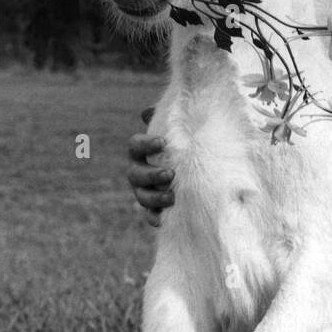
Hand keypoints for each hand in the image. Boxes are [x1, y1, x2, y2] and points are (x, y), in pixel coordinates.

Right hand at [128, 106, 173, 226]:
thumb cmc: (183, 144)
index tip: (162, 143)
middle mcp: (138, 172)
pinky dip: (156, 218)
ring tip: (172, 196)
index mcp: (141, 151)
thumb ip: (170, 118)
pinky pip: (150, 216)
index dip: (145, 144)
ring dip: (154, 197)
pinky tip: (164, 220)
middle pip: (135, 174)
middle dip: (151, 174)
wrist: (196, 168)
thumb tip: (149, 111)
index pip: (135, 145)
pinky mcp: (154, 209)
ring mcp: (144, 191)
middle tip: (170, 174)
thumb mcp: (179, 130)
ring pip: (141, 197)